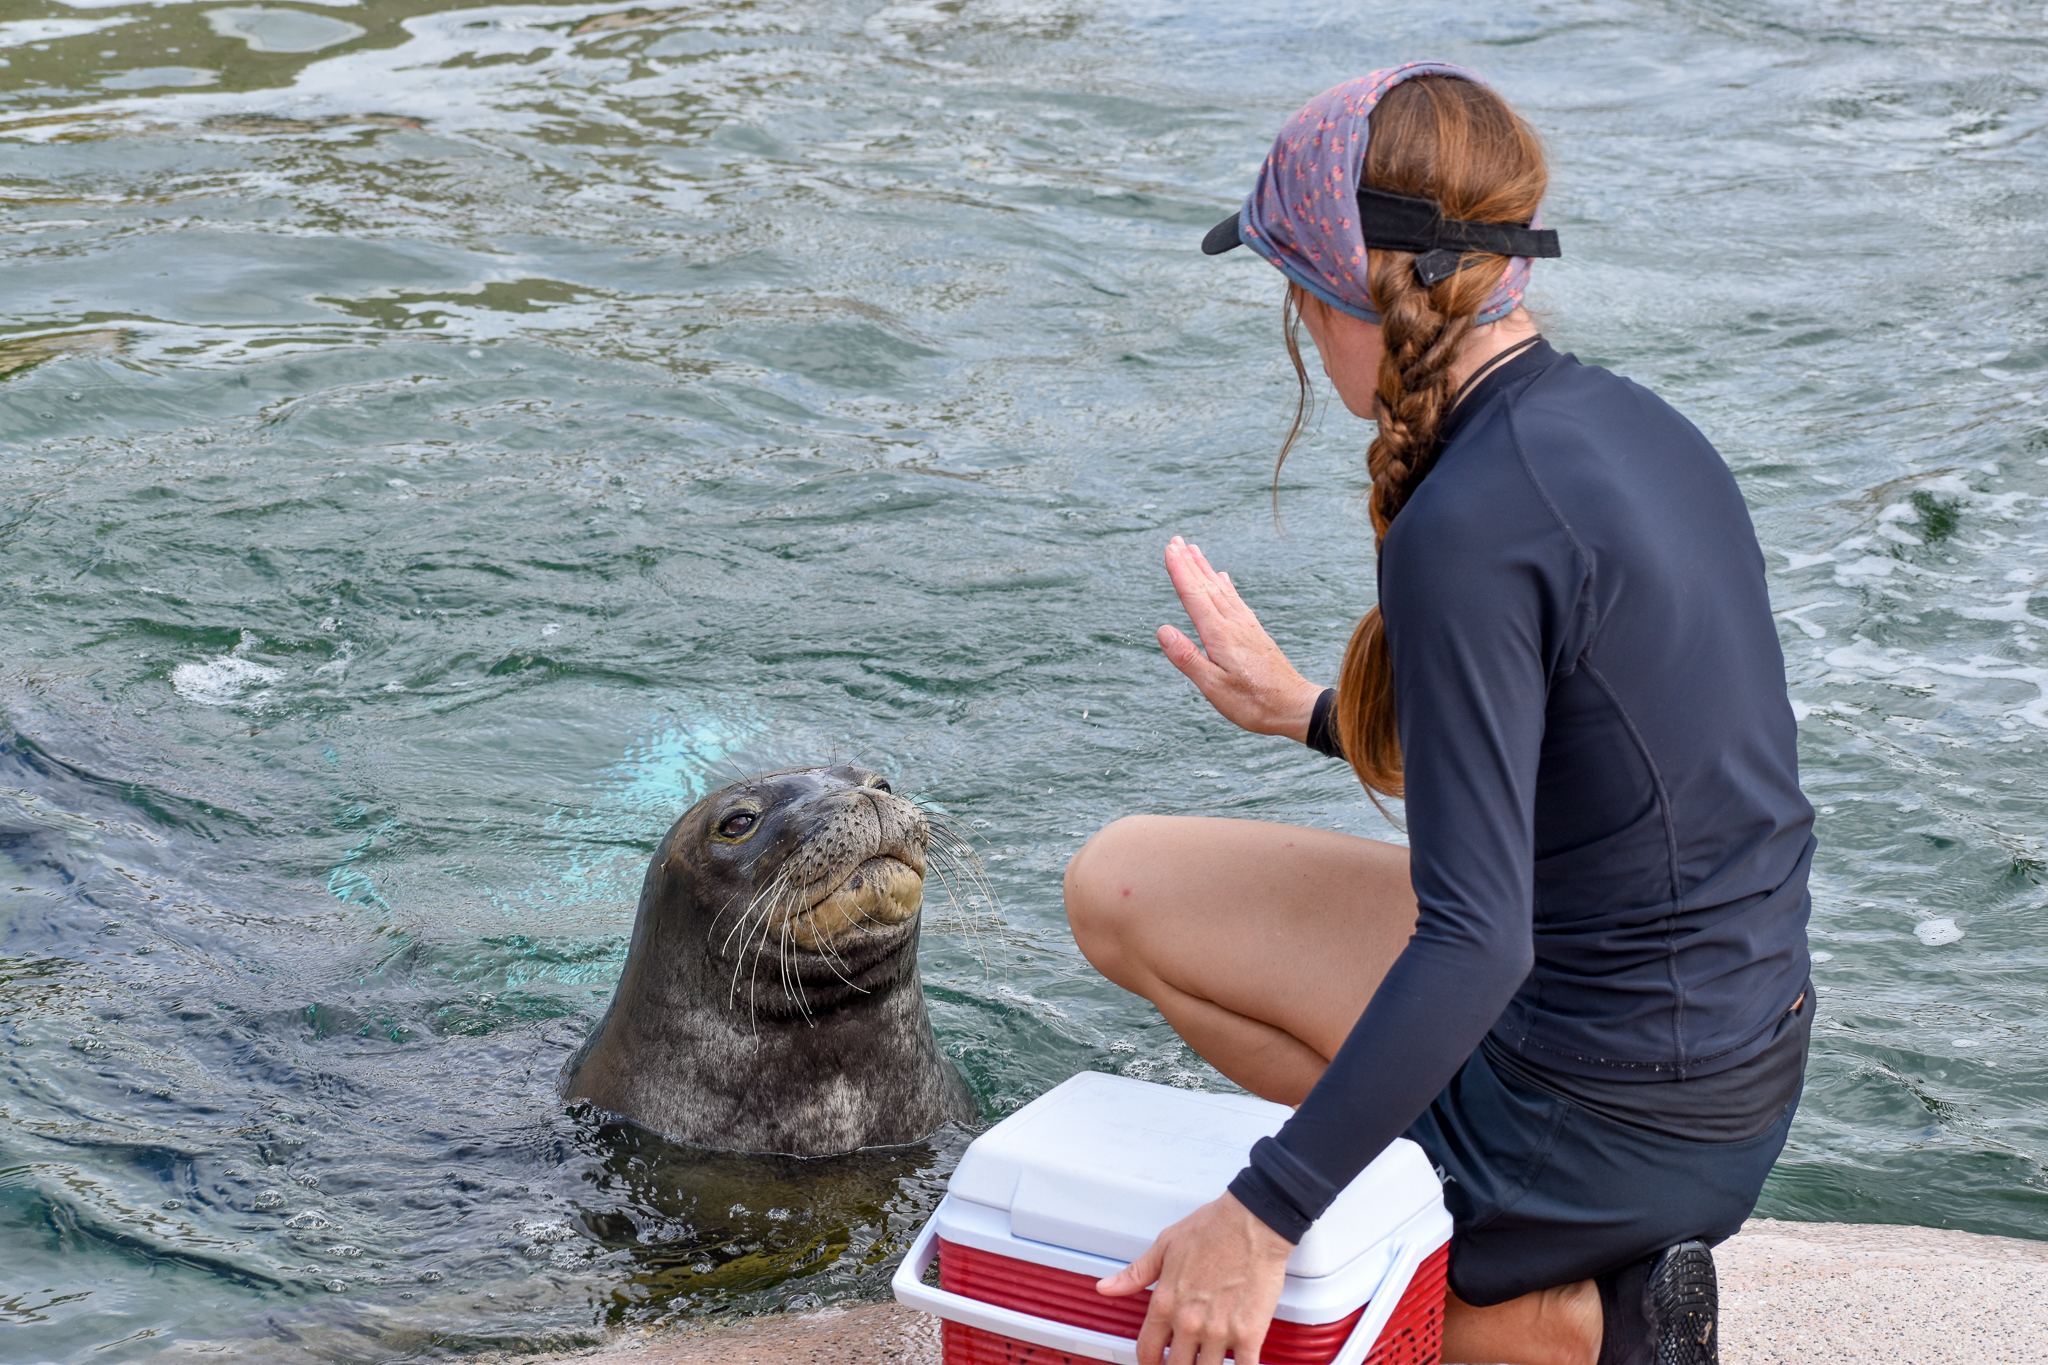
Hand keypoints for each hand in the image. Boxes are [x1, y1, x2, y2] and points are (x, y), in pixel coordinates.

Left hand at [1098, 1192, 1293, 1364]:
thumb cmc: (1213, 1227)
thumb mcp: (1164, 1246)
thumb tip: (1107, 1287)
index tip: (1155, 1362)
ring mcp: (1218, 1331)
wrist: (1252, 1222)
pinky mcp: (1249, 1333)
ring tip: (1209, 1362)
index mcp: (1166, 1303)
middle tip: (1183, 1362)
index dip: (1149, 1363)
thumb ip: (1135, 1274)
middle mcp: (1189, 1322)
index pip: (1147, 1350)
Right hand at [1158, 537, 1323, 740]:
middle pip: (1207, 586)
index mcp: (1220, 635)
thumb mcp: (1214, 687)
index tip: (1169, 549)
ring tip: (1194, 551)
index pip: (1194, 596)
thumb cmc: (1254, 703)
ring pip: (1221, 590)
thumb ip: (1188, 658)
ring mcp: (1247, 627)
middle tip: (1176, 540)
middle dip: (1190, 562)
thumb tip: (1163, 630)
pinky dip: (1225, 585)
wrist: (1295, 707)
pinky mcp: (1255, 633)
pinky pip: (1236, 600)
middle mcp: (1235, 624)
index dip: (1180, 571)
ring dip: (1206, 569)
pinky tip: (1223, 578)